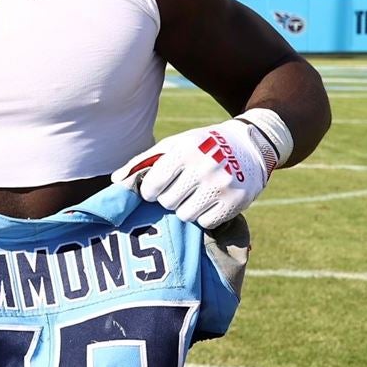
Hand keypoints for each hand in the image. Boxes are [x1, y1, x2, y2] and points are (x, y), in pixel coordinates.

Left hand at [112, 118, 277, 227]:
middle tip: (181, 189)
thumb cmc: (201, 145)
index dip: (151, 190)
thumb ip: (143, 162)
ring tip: (195, 195)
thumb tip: (116, 181)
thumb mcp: (173, 145)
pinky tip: (211, 201)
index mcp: (184, 151)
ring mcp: (222, 185)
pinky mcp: (237, 201)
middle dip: (170, 199)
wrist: (250, 143)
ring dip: (186, 209)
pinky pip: (207, 222)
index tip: (158, 187)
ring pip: (186, 216)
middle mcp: (204, 167)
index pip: (152, 186)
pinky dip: (205, 216)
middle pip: (168, 203)